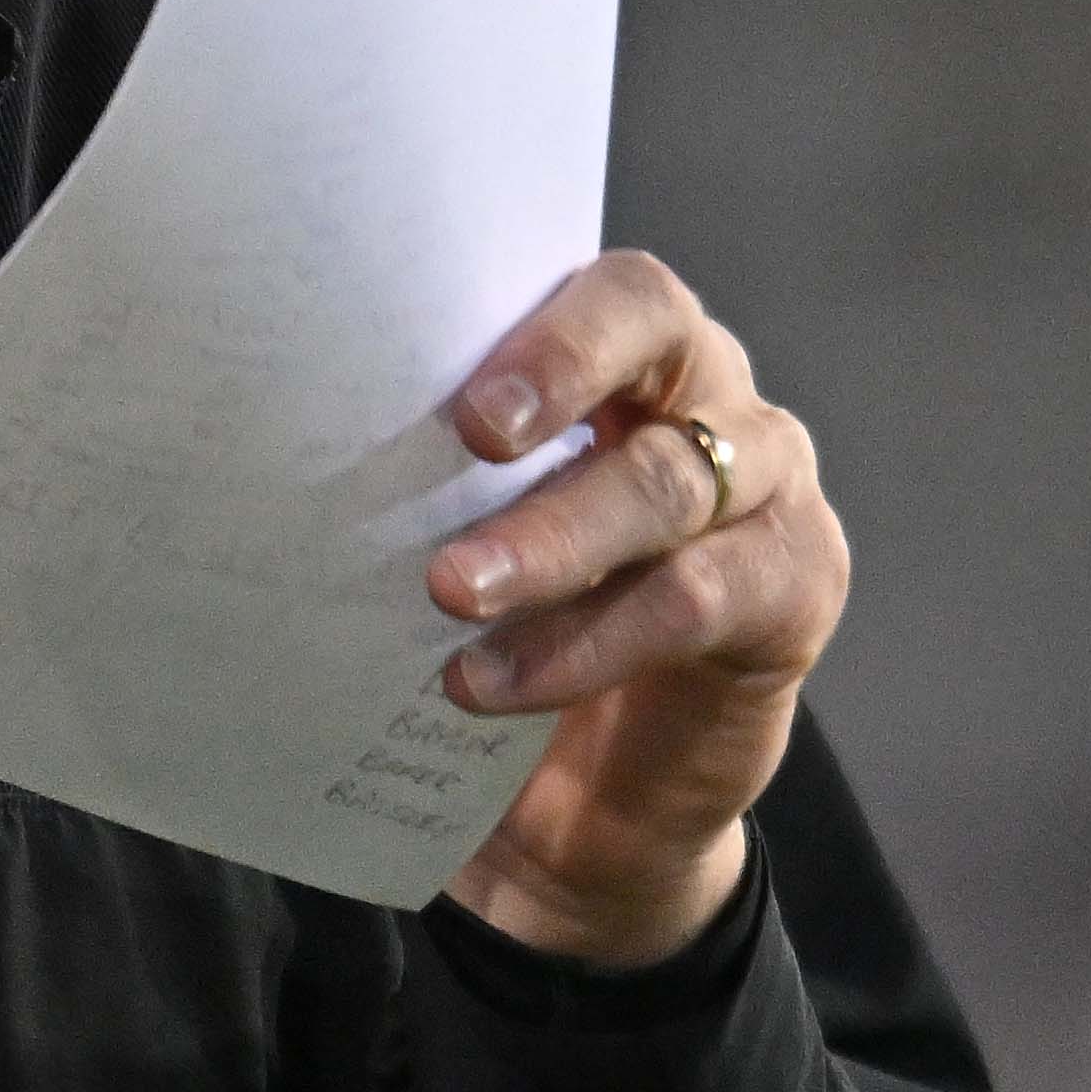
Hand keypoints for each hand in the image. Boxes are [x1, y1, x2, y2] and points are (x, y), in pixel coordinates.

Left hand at [424, 252, 849, 970]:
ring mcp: (768, 485)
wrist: (603, 802)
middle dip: (557, 378)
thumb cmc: (516, 624)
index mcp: (630, 353)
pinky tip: (495, 682)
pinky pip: (695, 597)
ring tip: (450, 592)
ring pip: (666, 483)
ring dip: (551, 539)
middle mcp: (711, 395)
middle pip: (661, 338)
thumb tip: (294, 438)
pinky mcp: (796, 584)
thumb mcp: (467, 534)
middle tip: (466, 439)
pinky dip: (589, 641)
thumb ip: (430, 478)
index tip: (465, 395)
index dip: (548, 327)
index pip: (612, 289)